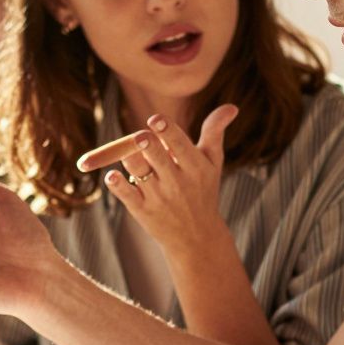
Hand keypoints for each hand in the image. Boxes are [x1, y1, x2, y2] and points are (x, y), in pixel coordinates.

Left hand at [104, 105, 238, 258]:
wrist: (196, 237)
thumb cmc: (203, 190)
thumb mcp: (213, 163)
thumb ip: (215, 132)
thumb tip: (231, 106)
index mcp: (195, 166)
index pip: (179, 144)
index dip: (166, 130)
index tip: (155, 120)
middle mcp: (176, 181)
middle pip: (156, 155)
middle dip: (146, 144)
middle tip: (140, 136)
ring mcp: (158, 196)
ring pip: (137, 170)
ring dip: (128, 158)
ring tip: (126, 151)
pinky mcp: (142, 210)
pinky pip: (125, 194)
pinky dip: (116, 183)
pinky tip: (112, 174)